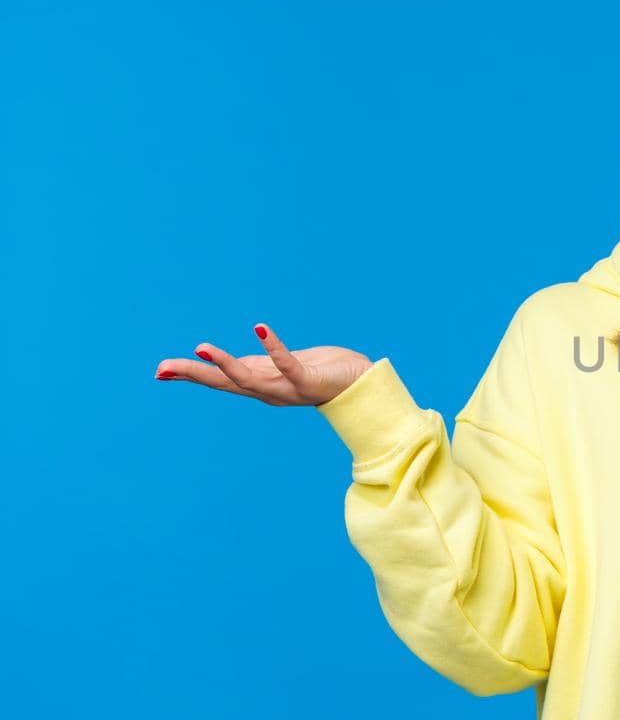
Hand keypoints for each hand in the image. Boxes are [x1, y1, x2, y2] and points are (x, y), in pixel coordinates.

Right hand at [155, 322, 372, 406]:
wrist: (360, 384)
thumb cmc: (317, 371)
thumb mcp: (276, 367)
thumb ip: (251, 365)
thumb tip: (216, 360)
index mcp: (259, 385)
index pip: (218, 380)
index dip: (190, 375)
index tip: (160, 371)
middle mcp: (269, 391)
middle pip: (224, 383)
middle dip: (194, 374)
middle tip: (162, 368)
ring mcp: (288, 388)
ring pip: (249, 379)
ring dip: (225, 363)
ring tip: (202, 347)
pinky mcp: (309, 380)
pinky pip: (288, 364)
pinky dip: (274, 347)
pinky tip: (260, 328)